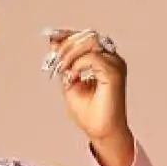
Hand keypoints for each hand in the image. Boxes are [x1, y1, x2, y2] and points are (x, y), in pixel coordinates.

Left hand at [41, 27, 132, 153]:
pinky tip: (72, 76)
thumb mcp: (69, 81)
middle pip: (87, 36)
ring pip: (90, 42)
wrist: (101, 131)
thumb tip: (53, 43)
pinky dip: (78, 64)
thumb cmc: (89, 112)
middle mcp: (111, 58)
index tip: (51, 36)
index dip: (68, 34)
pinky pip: (93, 58)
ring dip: (71, 53)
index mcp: (102, 58)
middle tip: (55, 60)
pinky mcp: (114, 73)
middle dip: (66, 45)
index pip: (85, 36)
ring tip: (62, 69)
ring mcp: (115, 64)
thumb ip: (64, 62)